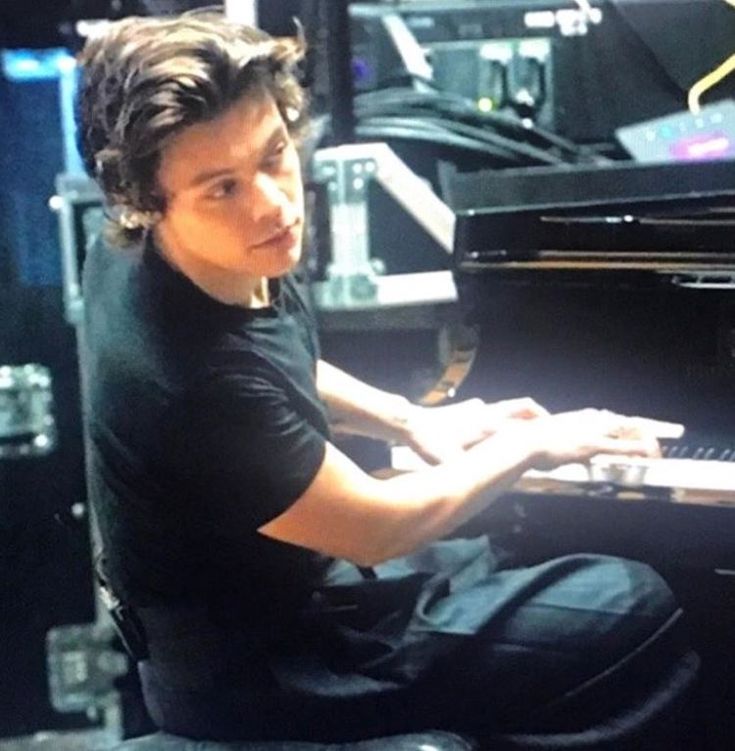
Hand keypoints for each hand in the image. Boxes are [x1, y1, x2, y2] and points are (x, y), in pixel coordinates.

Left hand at [404, 396, 548, 464]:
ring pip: (509, 406)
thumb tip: (481, 491)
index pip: (525, 426)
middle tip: (552, 429)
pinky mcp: (466, 407)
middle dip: (541, 416)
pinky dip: (500, 417)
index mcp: (490, 425)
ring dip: (521, 415)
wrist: (411, 422)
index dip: (544, 434)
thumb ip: (468, 474)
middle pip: (524, 407)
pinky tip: (495, 429)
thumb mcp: (450, 463)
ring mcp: (477, 408)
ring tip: (529, 429)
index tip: (557, 442)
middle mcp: (488, 413)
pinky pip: (491, 410)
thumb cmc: (431, 443)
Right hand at [507, 408, 663, 471]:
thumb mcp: (547, 437)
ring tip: (659, 451)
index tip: (642, 429)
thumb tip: (562, 445)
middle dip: (647, 428)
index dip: (628, 424)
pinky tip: (650, 455)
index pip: (612, 419)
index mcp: (580, 418)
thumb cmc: (530, 442)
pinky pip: (621, 446)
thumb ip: (560, 438)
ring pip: (627, 432)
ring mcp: (591, 431)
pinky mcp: (592, 444)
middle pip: (625, 422)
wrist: (524, 442)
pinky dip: (637, 450)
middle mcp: (589, 420)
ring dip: (645, 441)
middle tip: (665, 433)